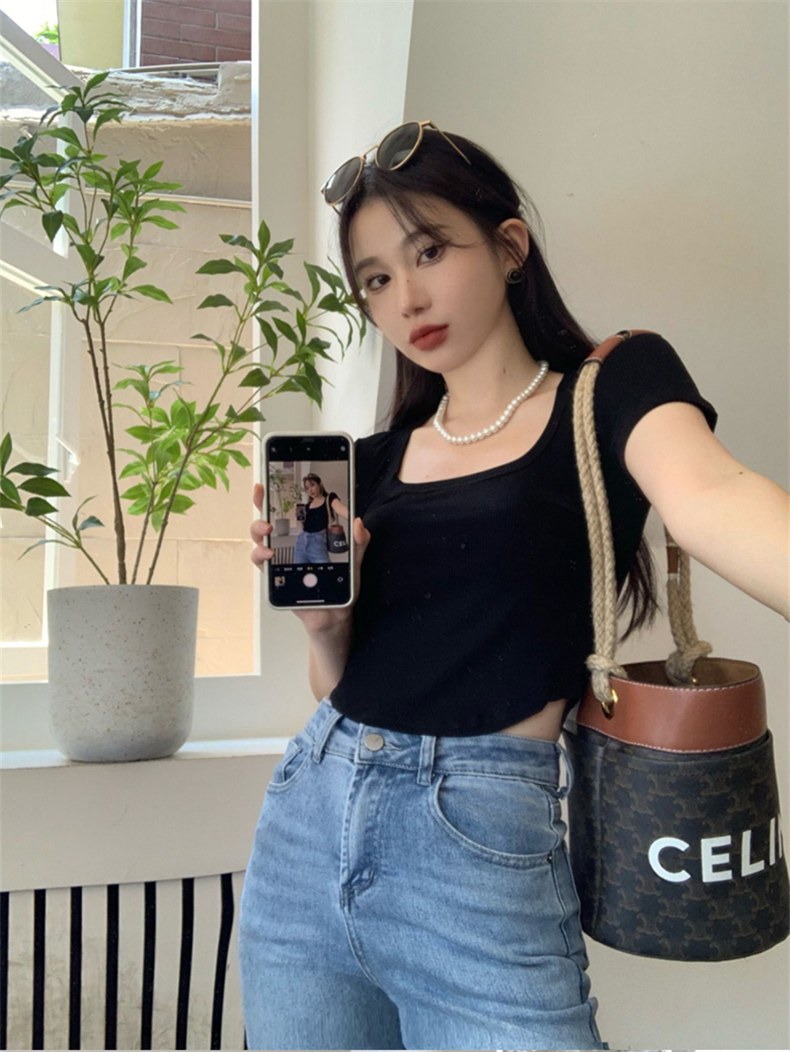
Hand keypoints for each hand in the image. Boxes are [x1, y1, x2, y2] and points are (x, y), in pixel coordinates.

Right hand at [250, 482, 370, 631]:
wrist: (336, 614)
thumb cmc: (341, 585)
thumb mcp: (355, 559)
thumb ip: (359, 539)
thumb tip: (358, 521)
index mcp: (307, 535)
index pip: (290, 510)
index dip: (278, 495)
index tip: (269, 481)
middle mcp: (289, 544)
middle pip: (268, 519)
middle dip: (261, 505)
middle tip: (264, 498)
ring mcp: (280, 560)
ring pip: (260, 539)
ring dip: (258, 530)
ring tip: (267, 529)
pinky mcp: (276, 576)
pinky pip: (261, 564)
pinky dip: (260, 556)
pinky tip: (269, 555)